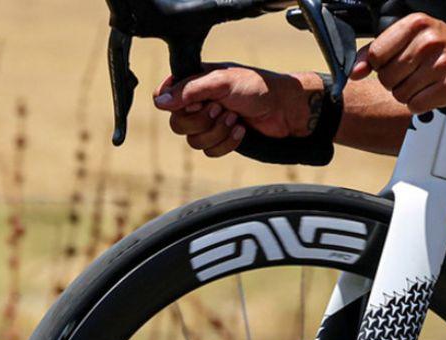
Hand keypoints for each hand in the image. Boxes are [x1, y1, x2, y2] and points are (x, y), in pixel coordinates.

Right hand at [153, 66, 318, 156]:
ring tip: (236, 118)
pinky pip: (210, 152)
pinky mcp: (222, 139)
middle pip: (177, 125)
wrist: (285, 109)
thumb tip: (159, 102)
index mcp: (193, 83)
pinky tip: (242, 131)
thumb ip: (190, 90)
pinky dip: (227, 143)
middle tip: (223, 109)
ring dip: (217, 132)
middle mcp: (198, 103)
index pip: (163, 98)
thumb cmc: (257, 88)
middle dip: (202, 121)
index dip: (175, 105)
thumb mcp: (221, 82)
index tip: (197, 102)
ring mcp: (210, 123)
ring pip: (194, 141)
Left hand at [350, 14, 445, 113]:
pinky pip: (417, 105)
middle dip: (397, 83)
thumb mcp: (414, 37)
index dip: (381, 67)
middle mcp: (428, 41)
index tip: (393, 66)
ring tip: (425, 85)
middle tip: (413, 77)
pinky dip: (421, 106)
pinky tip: (432, 95)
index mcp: (416, 23)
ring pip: (401, 94)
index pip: (377, 55)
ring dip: (410, 96)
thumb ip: (381, 50)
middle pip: (387, 78)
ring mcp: (441, 63)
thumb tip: (355, 71)